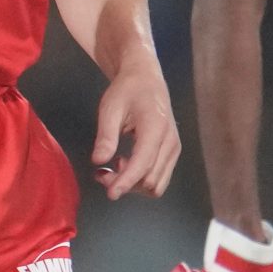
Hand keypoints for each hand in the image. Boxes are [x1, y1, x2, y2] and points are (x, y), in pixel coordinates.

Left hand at [91, 50, 179, 199]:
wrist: (145, 78)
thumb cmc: (127, 89)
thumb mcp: (110, 108)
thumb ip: (106, 136)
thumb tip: (99, 161)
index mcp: (156, 127)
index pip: (143, 164)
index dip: (126, 182)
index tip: (111, 193)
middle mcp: (170, 142)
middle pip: (150, 180)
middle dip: (125, 183)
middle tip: (101, 173)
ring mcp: (173, 148)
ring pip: (155, 185)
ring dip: (132, 184)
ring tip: (111, 168)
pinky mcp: (171, 152)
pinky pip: (157, 177)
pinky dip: (139, 178)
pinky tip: (123, 163)